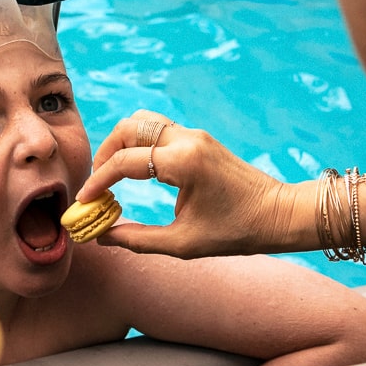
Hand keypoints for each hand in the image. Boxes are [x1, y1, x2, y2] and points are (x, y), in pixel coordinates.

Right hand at [76, 110, 301, 257]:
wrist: (280, 214)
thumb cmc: (237, 232)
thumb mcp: (183, 244)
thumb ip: (137, 239)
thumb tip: (102, 237)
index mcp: (184, 162)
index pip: (125, 162)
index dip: (98, 181)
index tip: (85, 201)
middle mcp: (188, 140)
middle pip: (128, 128)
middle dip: (105, 154)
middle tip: (97, 184)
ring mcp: (195, 135)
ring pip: (143, 122)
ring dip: (121, 143)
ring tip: (112, 174)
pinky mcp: (200, 139)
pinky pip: (158, 130)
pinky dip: (139, 144)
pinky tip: (135, 170)